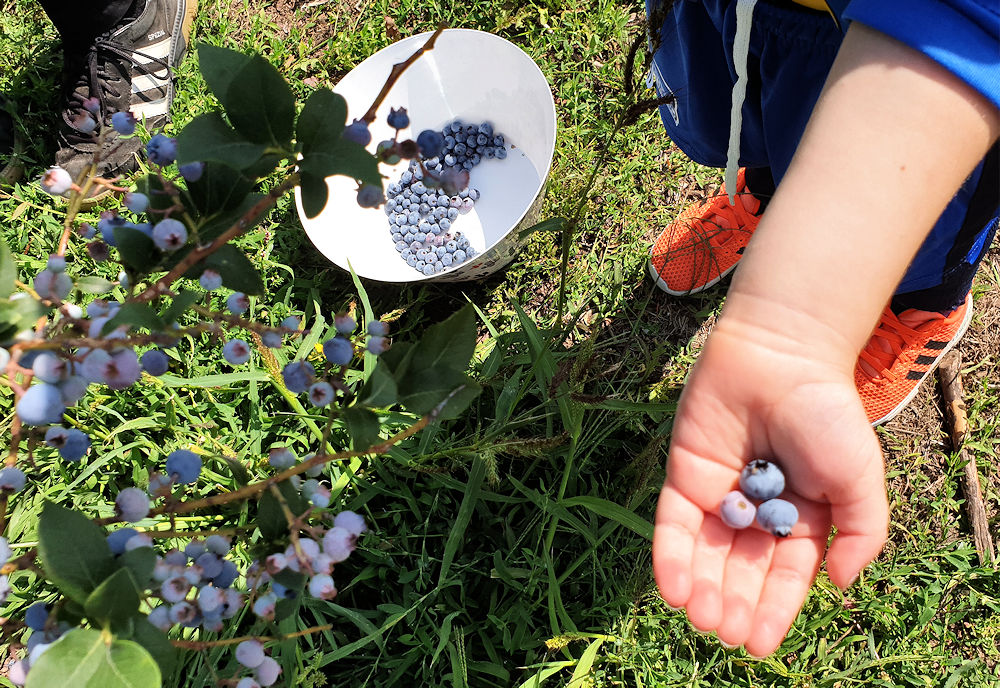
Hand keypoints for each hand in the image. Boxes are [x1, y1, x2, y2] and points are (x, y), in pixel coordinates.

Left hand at [652, 315, 888, 655]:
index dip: (772, 610)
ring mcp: (718, 494)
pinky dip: (670, 557)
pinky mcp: (684, 474)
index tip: (760, 645)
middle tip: (726, 635)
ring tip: (702, 619)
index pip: (783, 576)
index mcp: (800, 520)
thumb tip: (839, 584)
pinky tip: (673, 588)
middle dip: (733, 605)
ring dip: (700, 589)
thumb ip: (860, 534)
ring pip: (704, 554)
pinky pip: (672, 523)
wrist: (781, 355)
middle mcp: (756, 513)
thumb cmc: (827, 415)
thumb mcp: (861, 479)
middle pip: (739, 570)